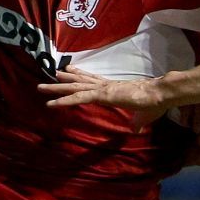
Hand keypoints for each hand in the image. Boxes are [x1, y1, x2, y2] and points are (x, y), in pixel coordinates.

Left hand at [40, 68, 166, 114]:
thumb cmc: (154, 103)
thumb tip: (135, 129)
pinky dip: (64, 101)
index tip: (68, 71)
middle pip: (79, 81)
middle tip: (48, 76)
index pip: (92, 80)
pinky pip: (78, 98)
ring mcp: (102, 89)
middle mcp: (104, 85)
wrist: (159, 95)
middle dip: (63, 80)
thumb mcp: (143, 116)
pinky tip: (51, 103)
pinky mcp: (101, 95)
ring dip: (56, 88)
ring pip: (74, 88)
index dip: (80, 75)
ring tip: (40, 87)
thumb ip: (136, 122)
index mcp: (113, 88)